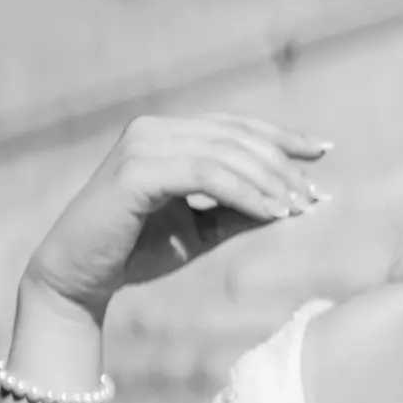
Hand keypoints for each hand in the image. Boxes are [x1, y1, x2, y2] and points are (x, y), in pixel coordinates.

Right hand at [24, 111, 332, 317]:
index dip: (281, 135)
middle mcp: (153, 129)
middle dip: (282, 165)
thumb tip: (302, 202)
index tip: (322, 150)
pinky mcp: (136, 172)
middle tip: (312, 197)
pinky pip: (206, 175)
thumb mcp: (204, 228)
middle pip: (236, 137)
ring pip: (225, 153)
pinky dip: (244, 194)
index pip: (235, 125)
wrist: (80, 276)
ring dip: (268, 182)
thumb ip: (245, 210)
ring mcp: (142, 146)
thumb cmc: (139, 250)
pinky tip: (270, 214)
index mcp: (167, 134)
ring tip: (296, 209)